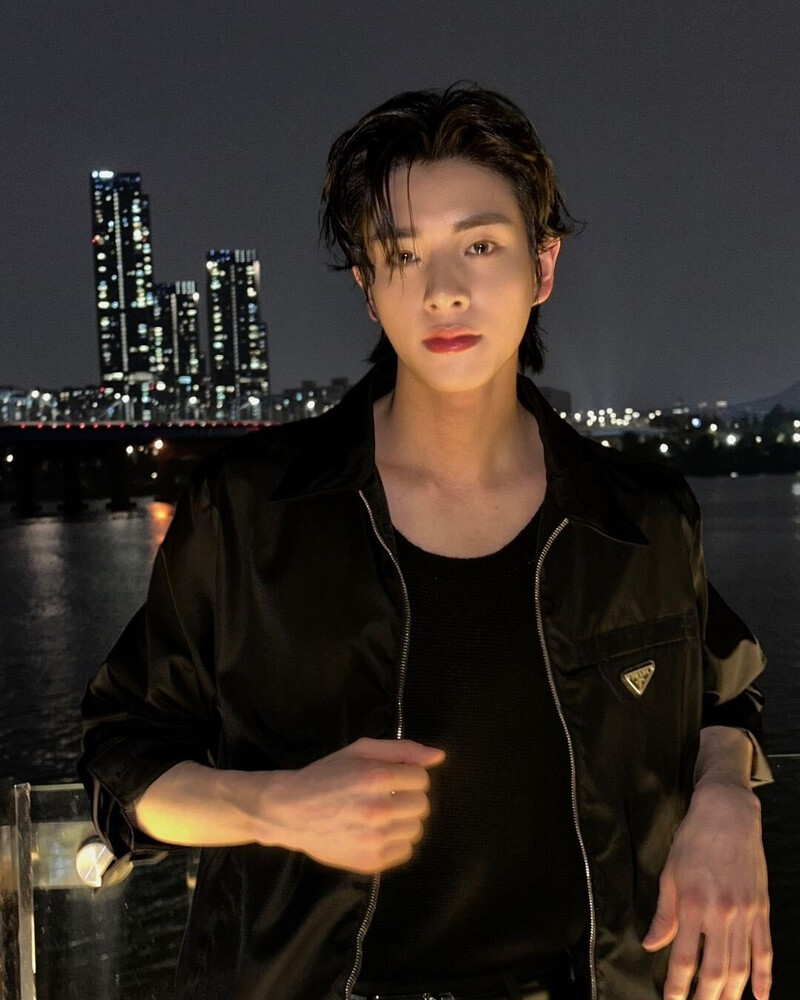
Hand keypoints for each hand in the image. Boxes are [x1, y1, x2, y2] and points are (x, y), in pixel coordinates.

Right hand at [262, 737, 445, 874]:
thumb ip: (402, 750)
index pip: (422, 778)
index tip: (390, 779)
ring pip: (416, 829)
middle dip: (407, 798)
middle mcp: (379, 809)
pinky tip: (375, 832)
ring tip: (379, 815)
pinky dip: (395, 841)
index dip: (408, 776)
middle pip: (422, 804)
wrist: (289, 811)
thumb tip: (439, 757)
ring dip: (403, 821)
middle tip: (383, 797)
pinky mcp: (371, 862)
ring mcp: (375, 839)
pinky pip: (405, 851)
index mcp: (377, 777)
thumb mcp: (360, 750)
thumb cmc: (326, 775)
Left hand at [642, 782, 771, 999]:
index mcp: (693, 905)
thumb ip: (664, 913)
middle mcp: (721, 914)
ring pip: (741, 966)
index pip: (683, 958)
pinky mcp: (761, 909)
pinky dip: (764, 976)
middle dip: (705, 998)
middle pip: (715, 970)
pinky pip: (764, 950)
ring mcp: (745, 914)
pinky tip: (760, 996)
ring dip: (732, 994)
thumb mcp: (670, 873)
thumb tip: (651, 944)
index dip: (676, 985)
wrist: (727, 814)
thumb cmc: (693, 840)